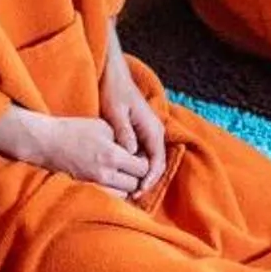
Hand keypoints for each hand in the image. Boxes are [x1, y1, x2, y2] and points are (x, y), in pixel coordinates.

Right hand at [30, 112, 151, 194]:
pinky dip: (115, 192)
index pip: (143, 168)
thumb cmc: (75, 130)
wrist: (47, 142)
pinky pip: (110, 198)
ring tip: (121, 173)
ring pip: (124, 194)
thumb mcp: (104, 127)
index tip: (140, 156)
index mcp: (112, 156)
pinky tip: (111, 180)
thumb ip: (124, 140)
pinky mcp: (87, 190)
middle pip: (135, 184)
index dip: (144, 162)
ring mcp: (95, 185)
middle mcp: (105, 174)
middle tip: (132, 165)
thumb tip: (139, 152)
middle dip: (137, 175)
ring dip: (126, 185)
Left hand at [98, 54, 168, 196]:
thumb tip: (131, 154)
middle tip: (132, 197)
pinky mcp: (140, 131)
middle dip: (146, 182)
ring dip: (140, 175)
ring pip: (149, 160)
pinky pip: (142, 153)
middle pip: (155, 165)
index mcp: (153, 128)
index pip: (156, 162)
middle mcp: (155, 131)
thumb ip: (124, 133)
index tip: (137, 192)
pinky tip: (124, 173)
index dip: (148, 179)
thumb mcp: (116, 112)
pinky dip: (135, 165)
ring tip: (128, 190)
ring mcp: (148, 132)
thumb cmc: (114, 91)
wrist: (114, 75)